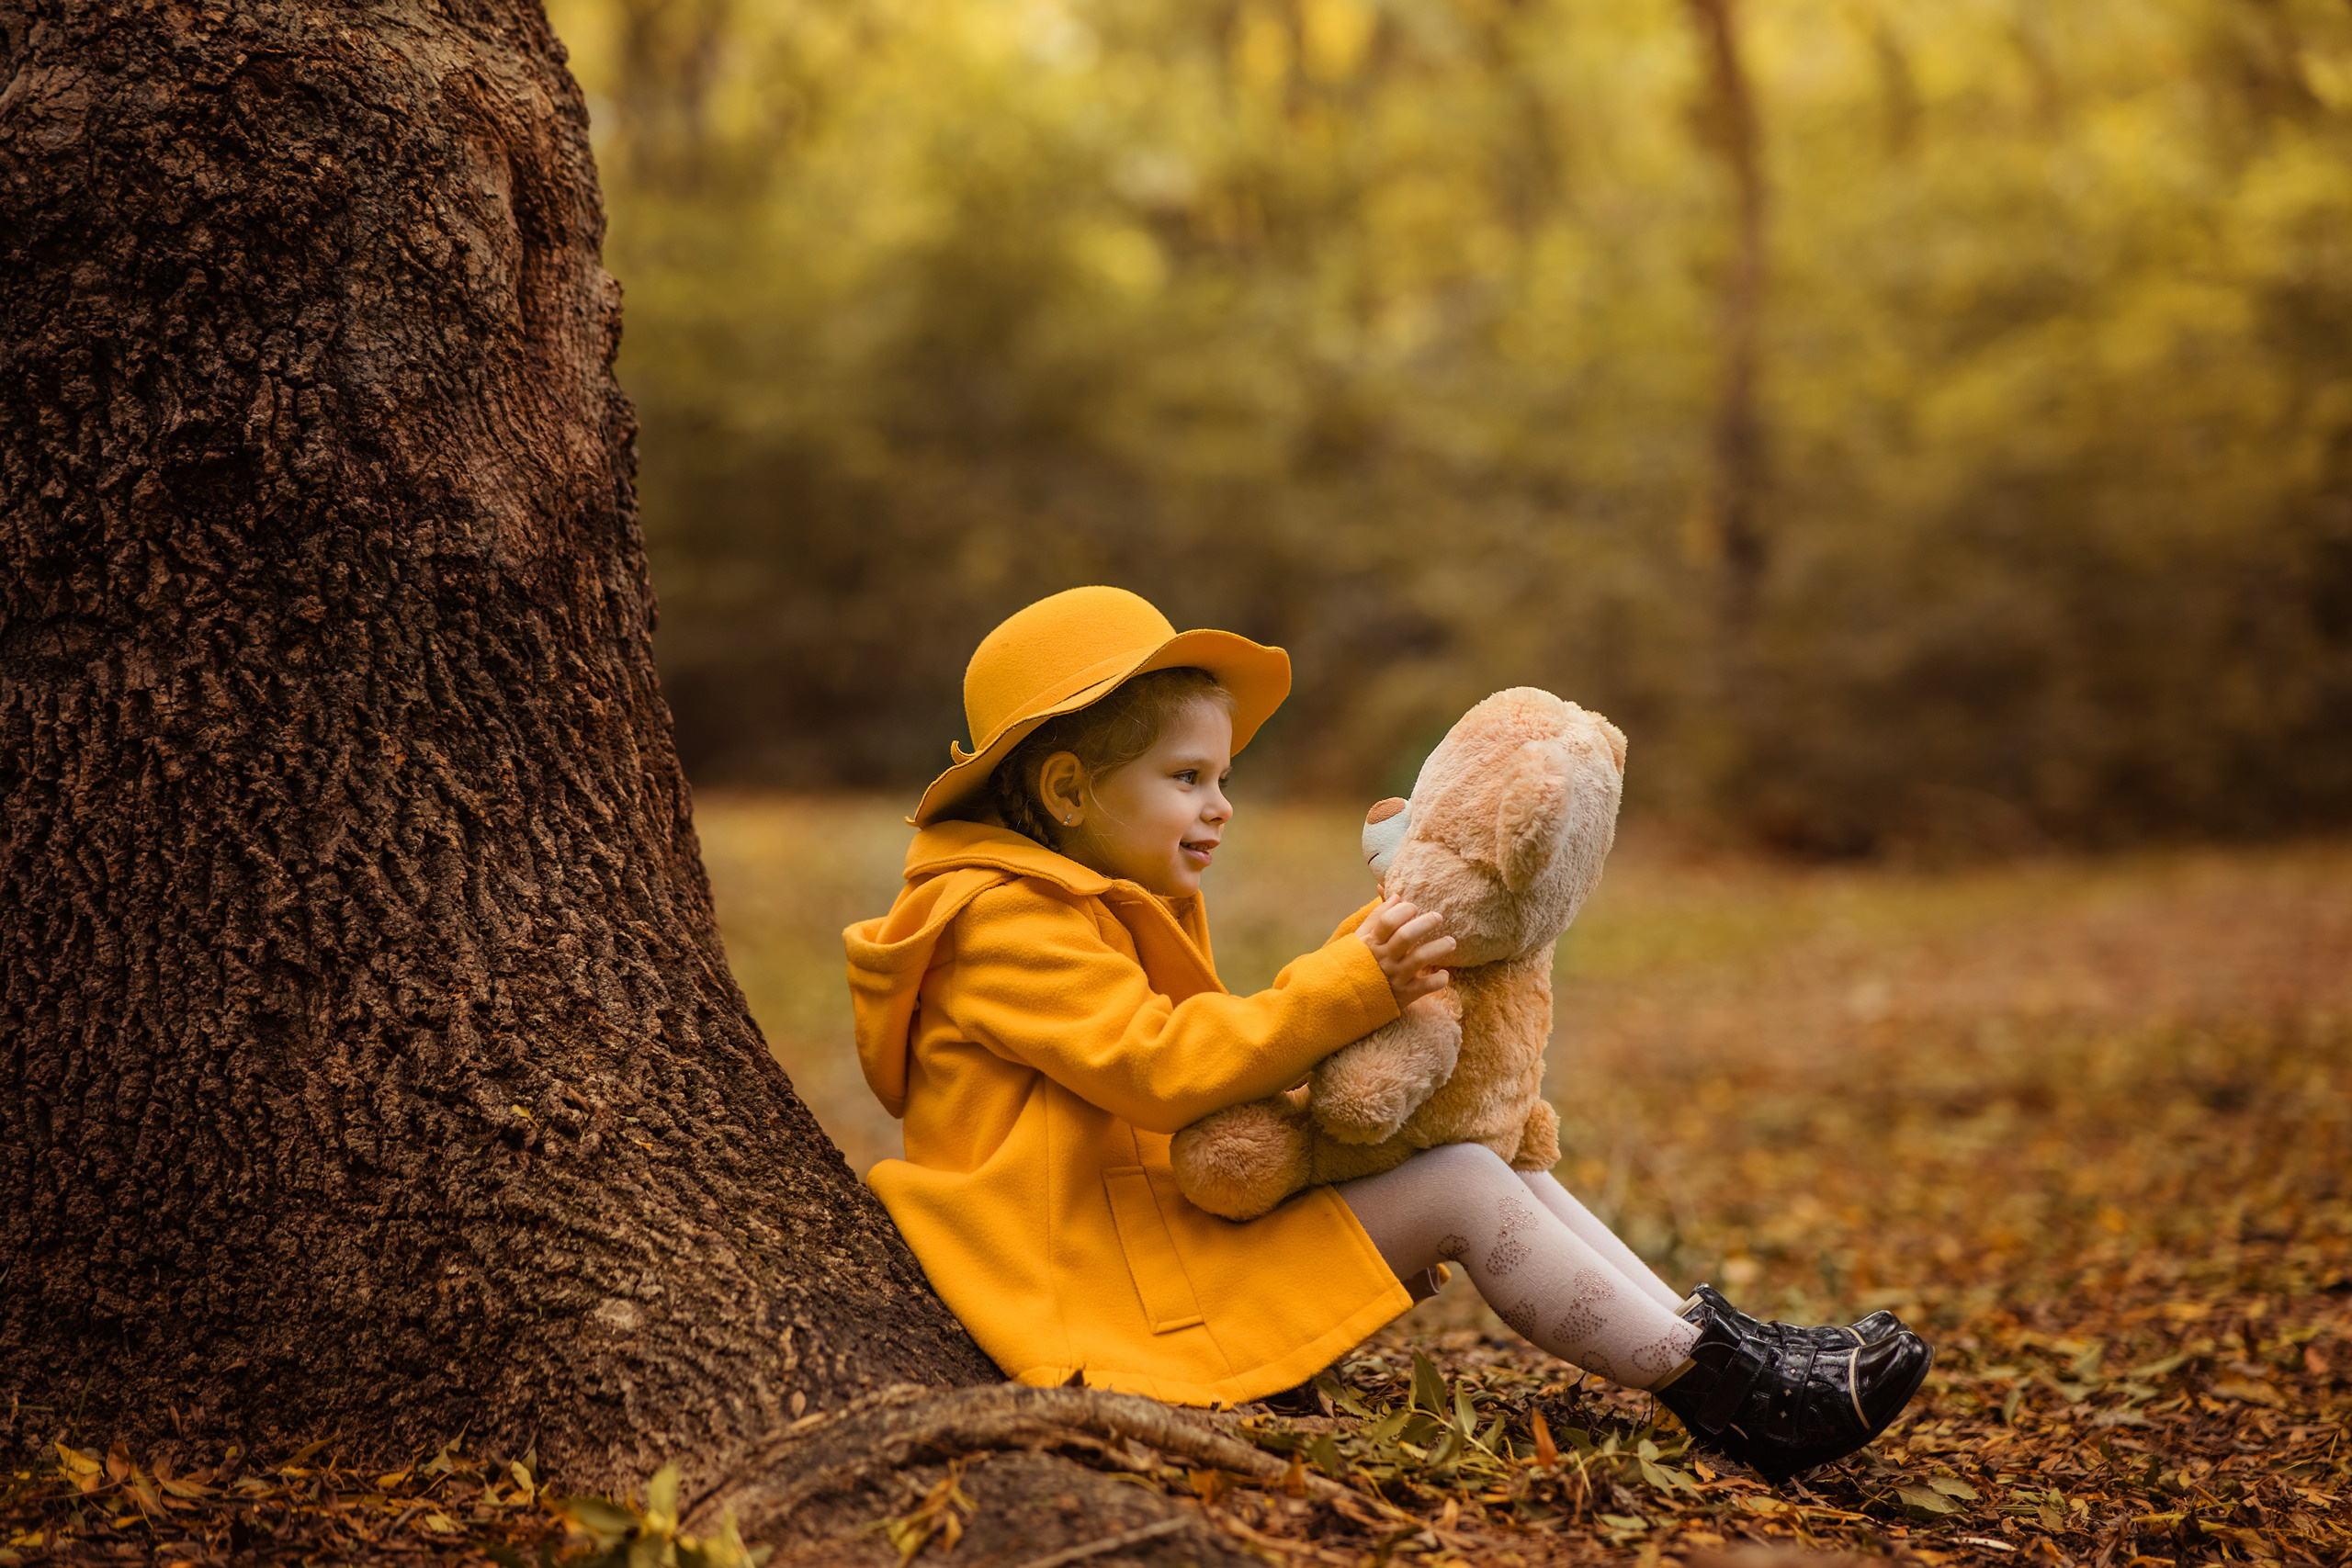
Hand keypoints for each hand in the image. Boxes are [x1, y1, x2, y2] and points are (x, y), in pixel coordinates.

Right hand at [1359, 895, 1452, 1010]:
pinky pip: (1426, 986)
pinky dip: (1438, 980)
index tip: (1413, 907)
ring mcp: (1395, 976)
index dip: (1403, 910)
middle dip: (1425, 923)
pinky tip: (1444, 974)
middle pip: (1406, 936)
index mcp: (1372, 943)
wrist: (1348, 999)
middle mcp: (1384, 958)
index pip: (1388, 921)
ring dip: (1438, 948)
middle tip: (1438, 917)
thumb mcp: (1361, 939)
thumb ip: (1377, 917)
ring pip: (1420, 958)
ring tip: (1451, 942)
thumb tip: (1396, 896)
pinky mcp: (1406, 994)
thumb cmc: (1359, 963)